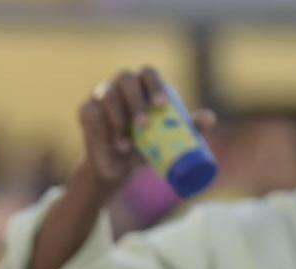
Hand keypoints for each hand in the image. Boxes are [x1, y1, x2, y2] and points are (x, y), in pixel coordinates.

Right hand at [73, 67, 215, 195]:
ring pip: (107, 95)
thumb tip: (209, 120)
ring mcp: (101, 95)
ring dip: (118, 118)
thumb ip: (189, 128)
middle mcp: (121, 85)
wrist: (117, 168)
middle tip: (143, 125)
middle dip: (135, 101)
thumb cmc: (146, 148)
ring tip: (126, 145)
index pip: (148, 73)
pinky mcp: (86, 111)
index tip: (161, 106)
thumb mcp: (168, 139)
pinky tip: (109, 142)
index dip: (154, 85)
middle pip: (126, 78)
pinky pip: (91, 112)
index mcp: (143, 85)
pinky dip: (101, 128)